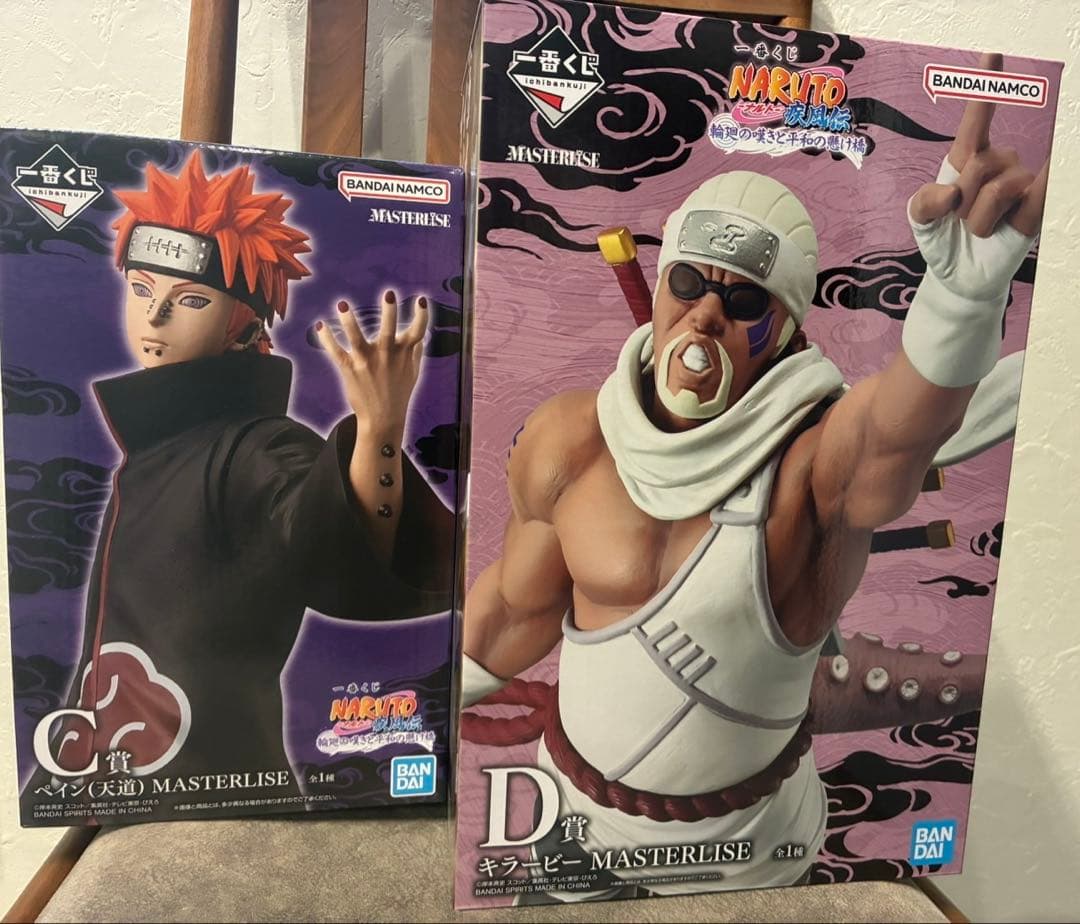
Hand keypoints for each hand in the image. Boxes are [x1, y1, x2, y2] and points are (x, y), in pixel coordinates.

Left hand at [316, 290, 427, 436]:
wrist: (382, 419)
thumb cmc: (399, 394)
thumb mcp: (413, 373)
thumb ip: (416, 352)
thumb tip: (421, 336)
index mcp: (404, 354)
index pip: (418, 331)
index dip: (422, 315)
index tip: (422, 300)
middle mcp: (386, 355)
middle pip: (389, 330)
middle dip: (389, 312)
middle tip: (389, 294)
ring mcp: (367, 362)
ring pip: (356, 338)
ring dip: (349, 322)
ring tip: (342, 305)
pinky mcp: (349, 370)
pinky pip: (336, 352)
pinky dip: (327, 339)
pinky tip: (320, 326)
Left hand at [908, 53, 1046, 300]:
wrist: (959, 276)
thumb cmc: (943, 240)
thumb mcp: (920, 219)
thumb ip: (924, 202)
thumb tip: (952, 194)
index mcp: (966, 159)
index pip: (976, 119)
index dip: (985, 88)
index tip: (992, 54)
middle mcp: (998, 164)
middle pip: (979, 165)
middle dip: (961, 201)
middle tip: (961, 221)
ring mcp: (1020, 183)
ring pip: (998, 189)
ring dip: (979, 219)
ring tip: (980, 230)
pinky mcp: (1036, 207)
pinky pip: (1041, 189)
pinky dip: (1041, 184)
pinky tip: (1043, 177)